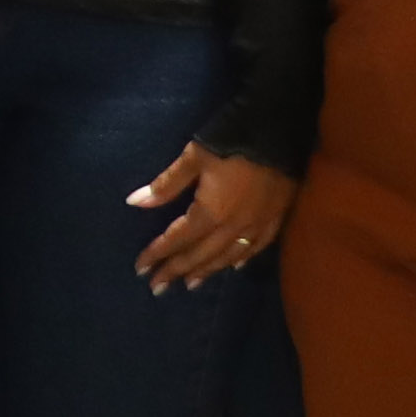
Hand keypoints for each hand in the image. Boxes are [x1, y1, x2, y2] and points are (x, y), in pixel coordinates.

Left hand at [127, 141, 295, 289]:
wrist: (280, 128)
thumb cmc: (231, 139)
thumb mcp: (193, 157)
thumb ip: (166, 184)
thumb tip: (134, 202)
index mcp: (211, 212)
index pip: (178, 239)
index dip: (158, 254)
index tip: (140, 270)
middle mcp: (234, 225)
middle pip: (201, 254)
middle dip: (177, 270)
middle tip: (158, 288)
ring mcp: (258, 223)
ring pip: (228, 256)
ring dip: (207, 270)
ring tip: (190, 284)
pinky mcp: (277, 216)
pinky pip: (259, 246)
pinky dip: (243, 259)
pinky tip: (234, 266)